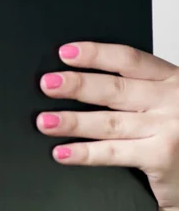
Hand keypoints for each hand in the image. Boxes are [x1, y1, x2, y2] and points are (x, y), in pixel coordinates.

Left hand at [36, 42, 178, 210]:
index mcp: (170, 78)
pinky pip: (114, 153)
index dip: (95, 54)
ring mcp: (167, 130)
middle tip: (48, 84)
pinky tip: (63, 152)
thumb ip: (136, 87)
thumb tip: (79, 76)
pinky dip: (84, 153)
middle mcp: (170, 101)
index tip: (66, 52)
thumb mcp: (165, 99)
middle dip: (77, 85)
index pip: (128, 60)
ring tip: (45, 121)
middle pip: (115, 89)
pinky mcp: (161, 158)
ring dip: (72, 121)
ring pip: (109, 122)